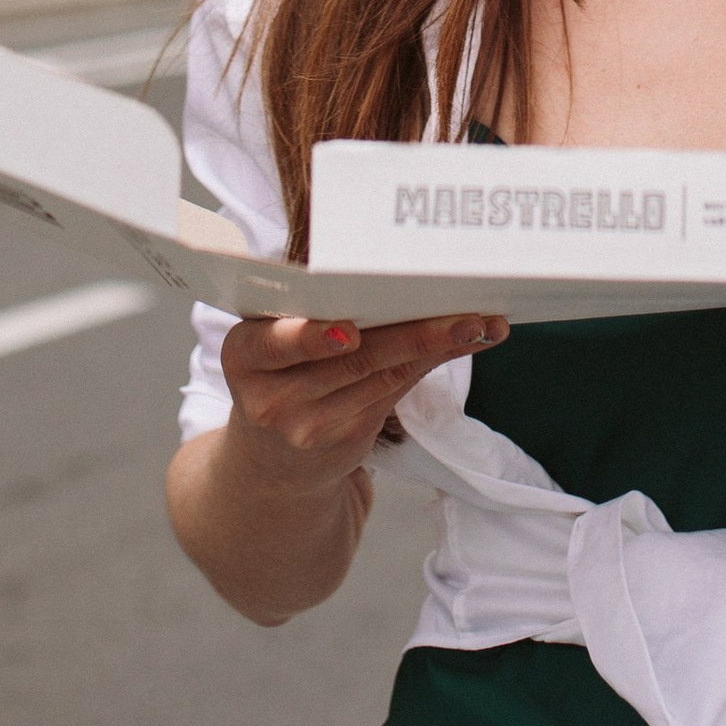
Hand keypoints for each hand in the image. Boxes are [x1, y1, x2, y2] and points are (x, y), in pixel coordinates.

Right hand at [218, 309, 506, 503]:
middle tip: (462, 315)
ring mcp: (312, 426)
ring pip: (384, 376)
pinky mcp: (349, 439)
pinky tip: (467, 341)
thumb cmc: (276, 373)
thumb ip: (309, 310)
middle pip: (352, 360)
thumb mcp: (269, 345)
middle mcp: (274, 397)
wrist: (270, 461)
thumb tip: (384, 264)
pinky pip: (396, 391)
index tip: (349, 333)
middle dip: (414, 333)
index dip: (310, 339)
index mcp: (245, 356)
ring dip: (439, 347)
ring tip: (480, 324)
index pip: (275, 345)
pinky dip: (433, 362)